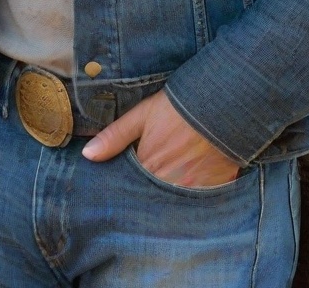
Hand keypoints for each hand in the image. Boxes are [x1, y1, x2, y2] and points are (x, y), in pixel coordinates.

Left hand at [81, 88, 239, 187]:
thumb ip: (115, 136)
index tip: (124, 178)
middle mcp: (168, 183)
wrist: (220, 105)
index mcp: (148, 165)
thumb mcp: (142, 115)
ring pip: (171, 201)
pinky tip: (188, 184)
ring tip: (166, 183)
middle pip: (150, 197)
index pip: (129, 186)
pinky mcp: (212, 189)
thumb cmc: (177, 108)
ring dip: (165, 196)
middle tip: (148, 179)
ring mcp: (191, 189)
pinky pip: (195, 202)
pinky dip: (189, 197)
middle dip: (144, 193)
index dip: (126, 183)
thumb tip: (87, 154)